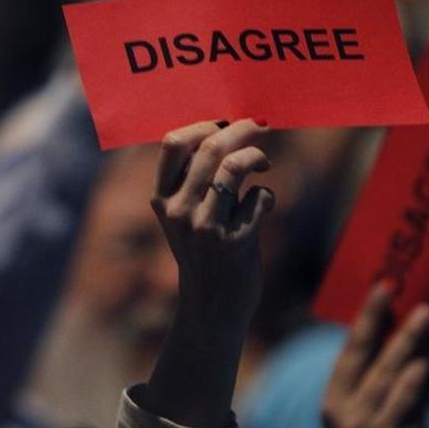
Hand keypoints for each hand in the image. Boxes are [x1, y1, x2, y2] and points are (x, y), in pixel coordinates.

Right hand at [139, 118, 274, 427]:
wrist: (212, 304)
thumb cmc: (204, 249)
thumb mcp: (183, 215)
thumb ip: (192, 179)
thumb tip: (223, 128)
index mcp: (162, 198)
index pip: (173, 143)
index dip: (204, 124)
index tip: (225, 123)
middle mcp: (179, 210)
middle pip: (211, 147)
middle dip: (242, 129)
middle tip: (260, 127)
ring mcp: (206, 227)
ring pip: (235, 167)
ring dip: (257, 156)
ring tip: (264, 163)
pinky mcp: (234, 242)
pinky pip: (259, 198)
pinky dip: (266, 196)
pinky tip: (260, 207)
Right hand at [321, 284, 428, 427]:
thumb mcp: (345, 413)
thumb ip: (358, 378)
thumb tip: (385, 326)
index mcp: (331, 401)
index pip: (351, 351)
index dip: (368, 317)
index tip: (383, 289)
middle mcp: (350, 417)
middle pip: (381, 364)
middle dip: (404, 332)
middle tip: (425, 307)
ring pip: (402, 383)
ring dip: (419, 353)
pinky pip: (418, 408)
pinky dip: (424, 384)